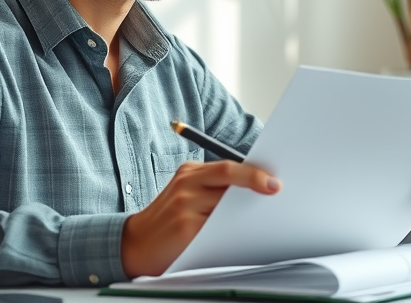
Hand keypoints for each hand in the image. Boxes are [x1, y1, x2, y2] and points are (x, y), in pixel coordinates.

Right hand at [121, 160, 280, 277]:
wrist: (135, 245)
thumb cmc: (170, 222)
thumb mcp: (187, 197)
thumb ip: (213, 191)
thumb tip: (255, 192)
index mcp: (189, 173)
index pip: (226, 165)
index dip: (252, 171)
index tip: (273, 180)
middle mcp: (185, 183)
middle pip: (228, 174)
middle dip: (254, 180)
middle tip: (276, 189)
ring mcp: (184, 204)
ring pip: (225, 201)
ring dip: (247, 207)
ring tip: (265, 213)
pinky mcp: (185, 227)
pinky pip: (217, 225)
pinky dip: (234, 228)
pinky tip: (243, 231)